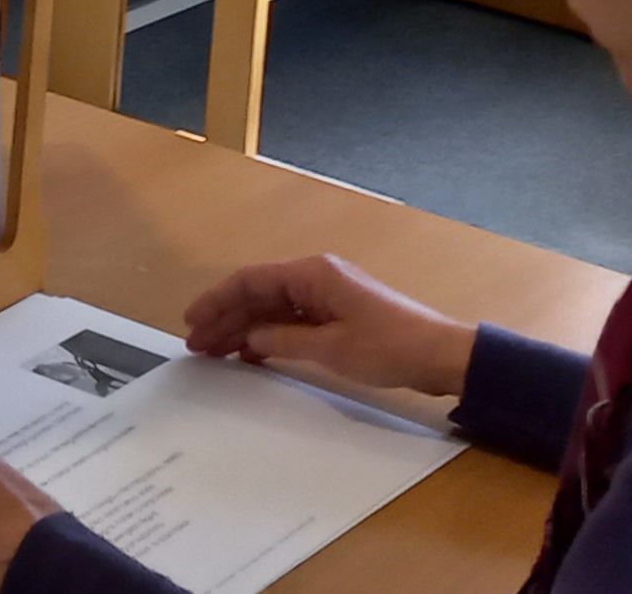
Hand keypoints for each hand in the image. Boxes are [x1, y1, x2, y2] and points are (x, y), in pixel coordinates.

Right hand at [179, 253, 475, 396]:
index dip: (217, 300)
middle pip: (259, 294)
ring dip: (244, 328)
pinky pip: (292, 321)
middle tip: (197, 344)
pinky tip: (252, 354)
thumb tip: (250, 335)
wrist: (440, 356)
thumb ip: (283, 339)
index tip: (191, 321)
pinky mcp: (338, 316)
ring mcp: (328, 297)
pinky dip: (270, 336)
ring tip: (215, 352)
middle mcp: (317, 278)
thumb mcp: (330, 348)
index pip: (251, 281)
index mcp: (313, 274)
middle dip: (225, 317)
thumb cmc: (388, 347)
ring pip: (273, 309)